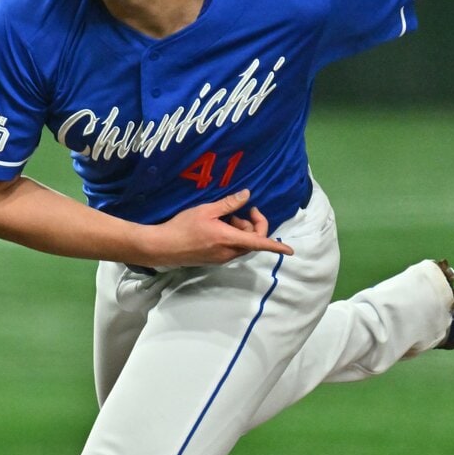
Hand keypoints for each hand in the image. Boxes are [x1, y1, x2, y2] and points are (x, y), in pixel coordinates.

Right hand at [140, 190, 295, 265]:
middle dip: (251, 225)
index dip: (276, 246)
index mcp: (229, 239)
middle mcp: (228, 252)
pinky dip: (232, 237)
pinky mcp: (214, 259)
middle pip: (252, 241)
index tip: (290, 250)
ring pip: (242, 245)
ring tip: (224, 217)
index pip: (259, 243)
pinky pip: (232, 249)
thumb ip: (229, 204)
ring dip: (240, 231)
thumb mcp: (206, 210)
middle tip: (237, 211)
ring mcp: (222, 258)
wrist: (163, 246)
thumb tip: (248, 195)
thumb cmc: (183, 226)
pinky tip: (217, 227)